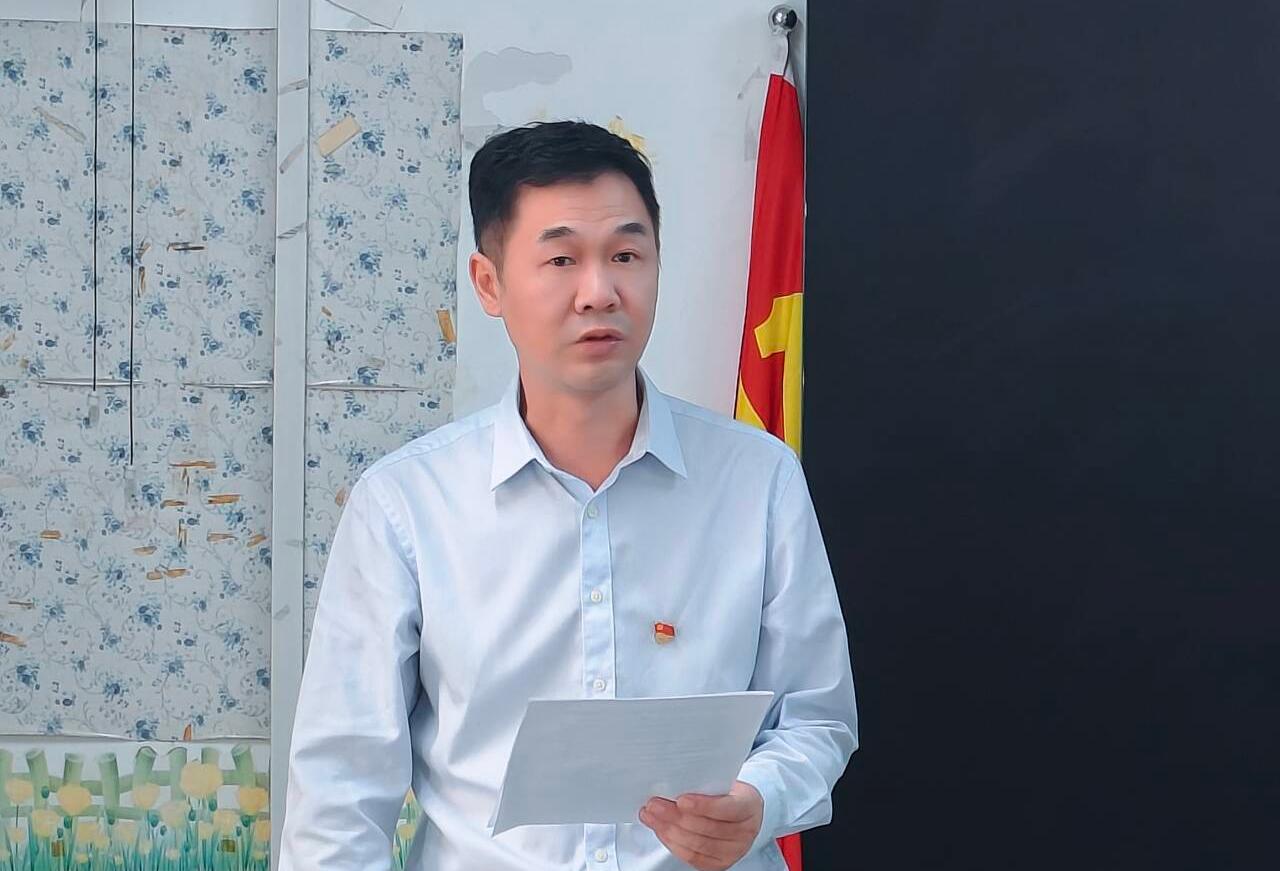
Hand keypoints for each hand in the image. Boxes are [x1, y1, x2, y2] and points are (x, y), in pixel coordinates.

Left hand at [638, 780, 763, 869]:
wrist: (738, 811)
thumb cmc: (727, 793)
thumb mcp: (724, 781)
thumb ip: (705, 783)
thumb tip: (674, 781)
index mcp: (749, 806)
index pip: (727, 808)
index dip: (703, 805)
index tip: (681, 799)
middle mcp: (745, 832)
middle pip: (707, 828)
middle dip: (676, 816)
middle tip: (655, 804)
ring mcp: (733, 851)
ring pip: (697, 844)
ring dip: (668, 829)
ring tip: (651, 815)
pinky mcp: (719, 863)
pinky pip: (692, 856)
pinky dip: (672, 842)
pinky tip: (660, 829)